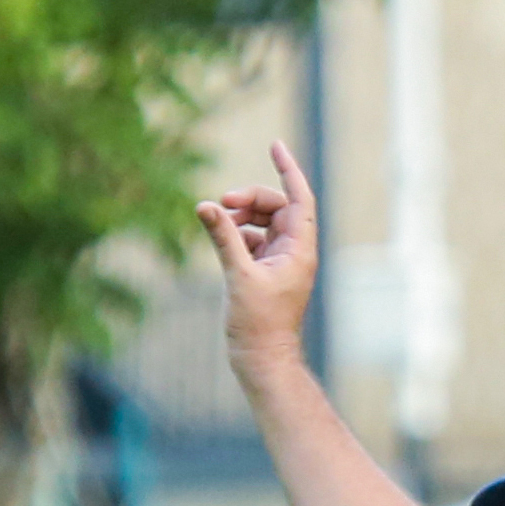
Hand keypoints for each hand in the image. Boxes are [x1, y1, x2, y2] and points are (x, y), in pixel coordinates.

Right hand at [194, 143, 319, 365]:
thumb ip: (223, 238)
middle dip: (251, 198)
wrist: (261, 361)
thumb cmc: (258, 325)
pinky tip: (221, 239)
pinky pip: (252, 240)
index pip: (300, 198)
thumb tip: (204, 206)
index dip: (289, 169)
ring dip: (241, 216)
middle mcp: (294, 252)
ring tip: (219, 220)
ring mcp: (280, 261)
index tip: (275, 145)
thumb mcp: (238, 276)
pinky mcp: (265, 272)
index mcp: (299, 250)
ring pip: (264, 222)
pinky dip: (237, 234)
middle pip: (278, 206)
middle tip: (223, 202)